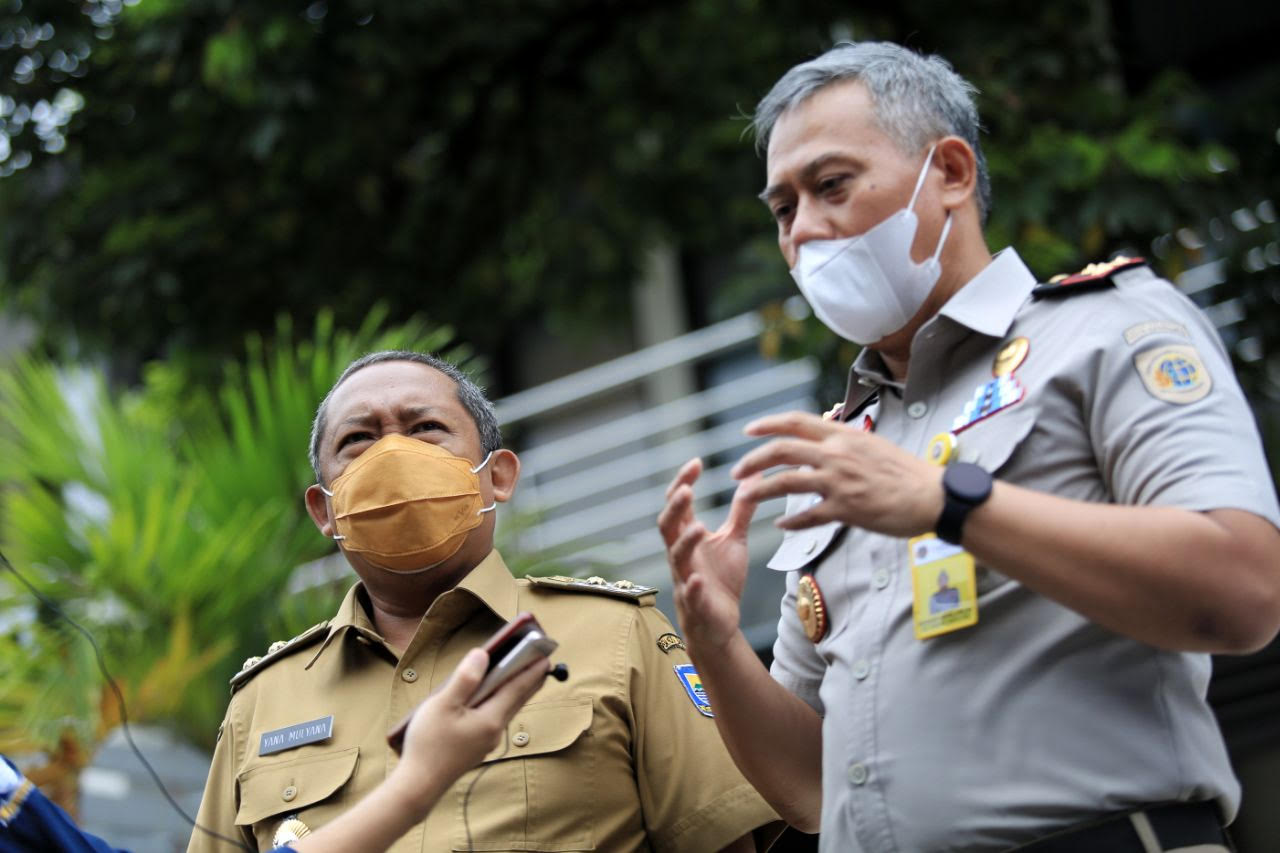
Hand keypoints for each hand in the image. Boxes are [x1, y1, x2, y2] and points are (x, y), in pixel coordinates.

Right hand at [390, 648, 548, 810]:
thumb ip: (465, 679)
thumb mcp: (443, 705)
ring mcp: (486, 742)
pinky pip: (495, 720)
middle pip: (517, 701)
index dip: (531, 671)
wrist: (419, 786)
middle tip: (542, 666)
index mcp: (491, 719)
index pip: (517, 689)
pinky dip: (501, 705)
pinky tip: (493, 703)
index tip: (546, 657)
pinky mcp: (476, 749)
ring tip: (522, 680)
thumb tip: (482, 654)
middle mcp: (494, 731)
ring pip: (507, 712)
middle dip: (530, 682)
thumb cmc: (429, 744)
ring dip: (516, 694)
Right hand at [657, 458, 760, 651]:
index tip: (695, 462)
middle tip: (687, 489)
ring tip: (699, 527)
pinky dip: (692, 588)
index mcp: (688, 536)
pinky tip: (698, 580)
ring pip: (676, 557)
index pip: (679, 504)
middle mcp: (682, 554)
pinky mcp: (696, 604)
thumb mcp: (734, 538)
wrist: (721, 622)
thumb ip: (741, 509)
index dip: (683, 482)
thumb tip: (753, 477)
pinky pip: (690, 595)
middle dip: (675, 507)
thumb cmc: (722, 578)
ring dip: (685, 542)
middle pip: (668, 526)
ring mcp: (686, 578)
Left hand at [733, 411, 943, 537]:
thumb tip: (824, 442)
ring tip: (745, 498)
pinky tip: (781, 524)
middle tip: (736, 473)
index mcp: (842, 435)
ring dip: (760, 490)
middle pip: (781, 450)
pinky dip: (790, 521)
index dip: (766, 424)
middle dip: (752, 460)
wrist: (933, 495)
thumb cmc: (907, 472)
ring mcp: (839, 481)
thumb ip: (844, 443)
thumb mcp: (872, 445)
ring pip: (786, 482)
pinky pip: (807, 515)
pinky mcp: (846, 509)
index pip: (795, 421)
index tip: (748, 431)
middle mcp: (836, 454)